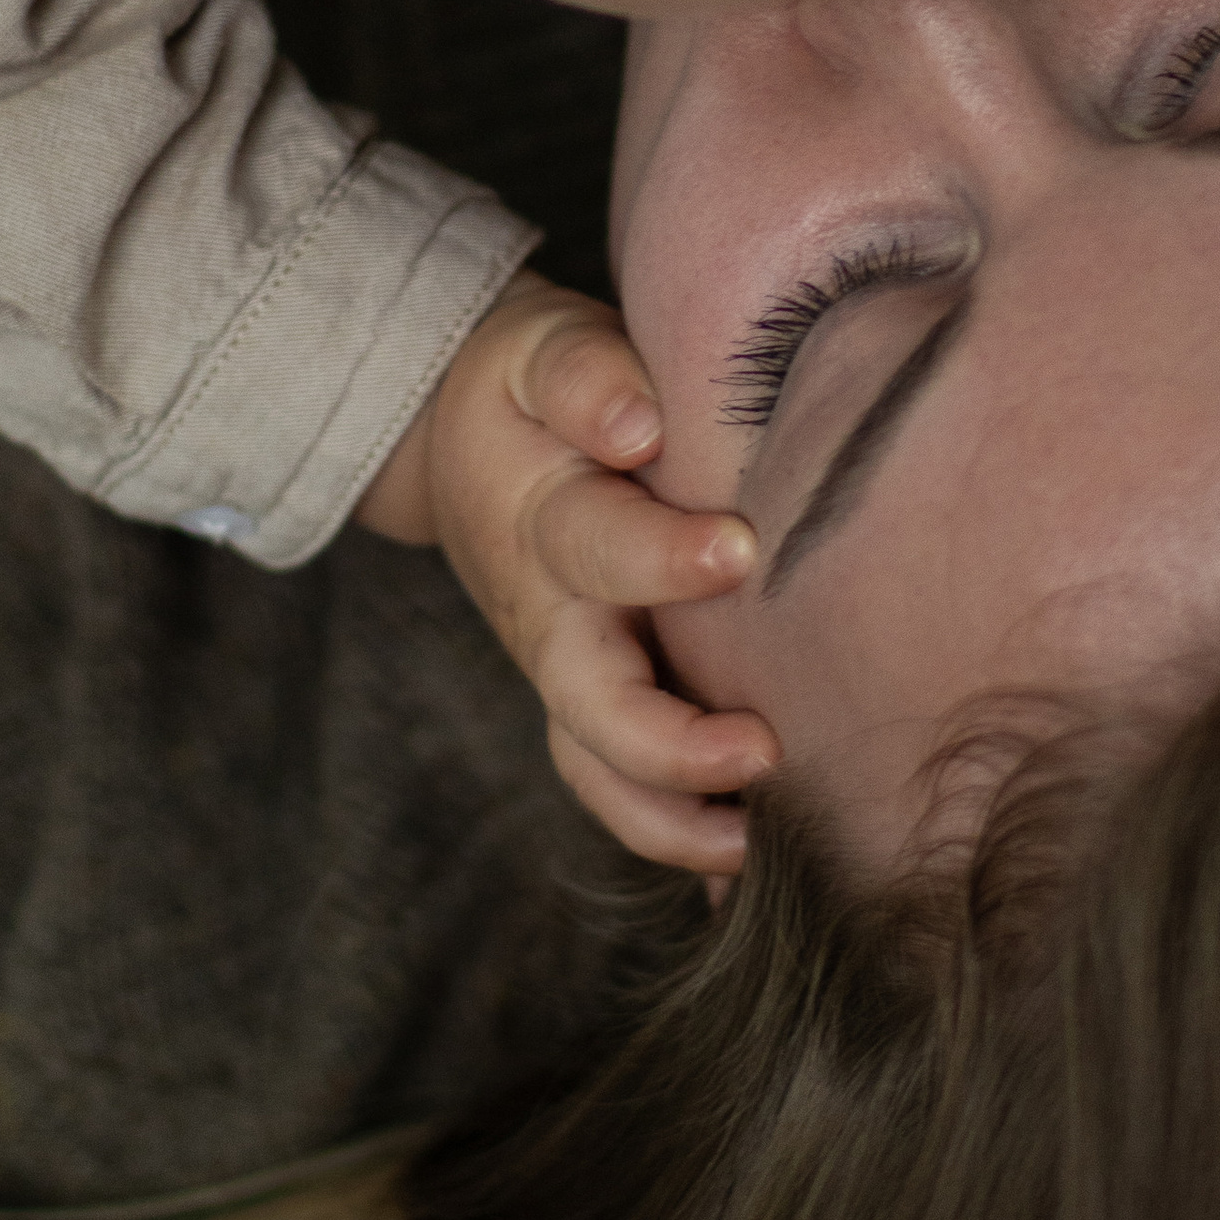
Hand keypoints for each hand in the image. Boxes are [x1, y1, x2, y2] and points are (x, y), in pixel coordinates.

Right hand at [357, 270, 776, 875]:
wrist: (458, 435)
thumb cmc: (529, 386)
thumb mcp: (542, 346)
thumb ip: (585, 374)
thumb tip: (636, 422)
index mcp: (542, 518)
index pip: (597, 547)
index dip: (663, 558)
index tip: (738, 549)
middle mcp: (549, 614)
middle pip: (590, 701)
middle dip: (670, 742)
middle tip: (762, 749)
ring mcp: (565, 670)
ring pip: (598, 766)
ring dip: (671, 818)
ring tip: (757, 845)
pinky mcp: (590, 701)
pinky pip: (621, 786)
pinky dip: (676, 836)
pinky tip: (749, 872)